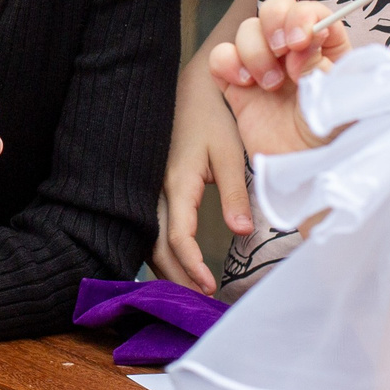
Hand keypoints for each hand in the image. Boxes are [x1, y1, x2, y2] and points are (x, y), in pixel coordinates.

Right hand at [154, 58, 252, 292]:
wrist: (191, 86)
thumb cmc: (213, 117)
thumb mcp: (230, 153)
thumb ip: (235, 194)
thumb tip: (242, 234)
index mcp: (177, 182)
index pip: (178, 237)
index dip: (191, 266)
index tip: (209, 287)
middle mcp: (156, 189)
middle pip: (156, 246)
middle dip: (174, 278)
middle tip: (196, 303)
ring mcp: (149, 187)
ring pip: (147, 238)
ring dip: (165, 267)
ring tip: (187, 290)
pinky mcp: (151, 185)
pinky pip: (148, 226)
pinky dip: (160, 250)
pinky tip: (174, 263)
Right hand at [205, 0, 348, 159]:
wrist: (307, 175)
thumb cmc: (333, 140)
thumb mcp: (339, 99)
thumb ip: (322, 66)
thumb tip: (303, 44)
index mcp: (328, 49)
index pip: (312, 11)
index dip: (302, 17)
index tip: (301, 41)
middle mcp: (294, 53)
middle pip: (274, 9)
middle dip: (274, 25)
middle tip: (282, 51)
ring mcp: (264, 68)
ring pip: (247, 30)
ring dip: (254, 51)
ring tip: (269, 84)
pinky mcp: (238, 88)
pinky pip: (221, 58)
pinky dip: (227, 63)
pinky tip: (243, 84)